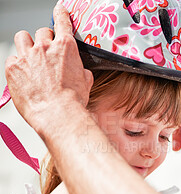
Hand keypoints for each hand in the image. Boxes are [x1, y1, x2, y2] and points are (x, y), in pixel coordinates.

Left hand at [4, 4, 92, 134]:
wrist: (57, 114)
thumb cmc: (72, 100)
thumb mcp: (85, 82)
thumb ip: (80, 70)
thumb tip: (79, 71)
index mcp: (65, 48)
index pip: (62, 22)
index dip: (61, 14)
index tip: (59, 9)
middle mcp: (45, 47)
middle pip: (42, 31)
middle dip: (45, 39)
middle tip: (46, 52)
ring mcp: (27, 56)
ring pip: (22, 37)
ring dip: (27, 44)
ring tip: (30, 56)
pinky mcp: (13, 68)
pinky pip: (12, 58)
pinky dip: (17, 63)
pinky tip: (23, 74)